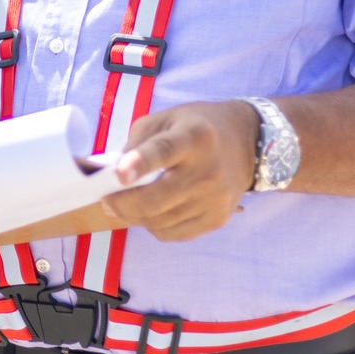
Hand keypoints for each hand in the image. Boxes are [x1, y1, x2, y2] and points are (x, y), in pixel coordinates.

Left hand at [99, 100, 259, 241]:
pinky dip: (154, 225)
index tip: (119, 174)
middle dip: (122, 203)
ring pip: (159, 222)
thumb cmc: (195, 127)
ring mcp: (215, 199)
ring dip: (134, 216)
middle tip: (107, 199)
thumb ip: (136, 144)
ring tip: (126, 203)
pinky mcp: (218, 219)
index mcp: (194, 136)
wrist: (247, 141)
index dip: (140, 163)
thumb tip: (110, 176)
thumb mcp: (164, 119)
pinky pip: (172, 234)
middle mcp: (209, 170)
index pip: (164, 151)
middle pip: (156, 199)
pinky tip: (151, 211)